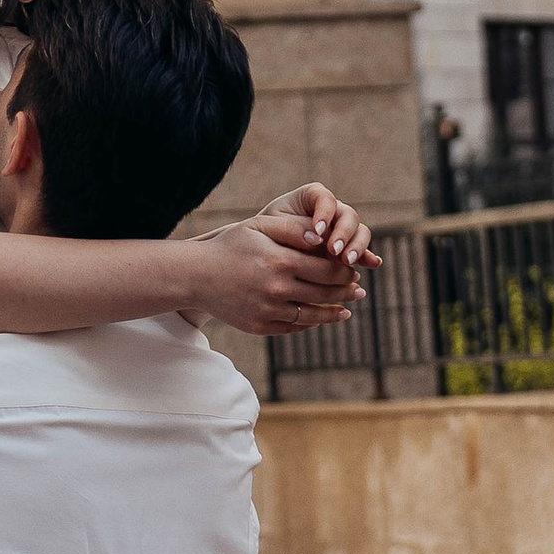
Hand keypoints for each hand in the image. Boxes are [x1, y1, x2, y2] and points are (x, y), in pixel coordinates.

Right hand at [184, 212, 371, 336]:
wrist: (195, 276)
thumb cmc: (231, 246)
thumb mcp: (259, 226)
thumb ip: (293, 228)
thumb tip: (323, 235)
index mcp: (281, 261)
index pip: (329, 269)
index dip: (346, 270)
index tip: (354, 268)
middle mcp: (277, 289)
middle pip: (325, 294)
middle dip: (346, 291)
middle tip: (358, 290)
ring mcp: (268, 311)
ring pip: (313, 316)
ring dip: (334, 313)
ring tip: (346, 310)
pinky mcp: (260, 326)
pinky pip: (293, 327)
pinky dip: (310, 324)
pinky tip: (318, 318)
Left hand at [256, 180, 378, 272]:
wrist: (265, 256)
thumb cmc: (265, 237)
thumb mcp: (273, 229)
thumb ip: (294, 228)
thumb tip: (318, 237)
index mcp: (312, 198)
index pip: (324, 198)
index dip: (324, 212)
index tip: (317, 231)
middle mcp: (332, 211)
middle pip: (348, 215)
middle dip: (343, 233)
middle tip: (334, 251)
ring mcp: (342, 230)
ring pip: (360, 232)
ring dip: (357, 246)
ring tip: (347, 261)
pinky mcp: (347, 249)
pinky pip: (363, 251)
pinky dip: (369, 257)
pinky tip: (373, 263)